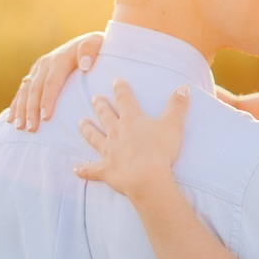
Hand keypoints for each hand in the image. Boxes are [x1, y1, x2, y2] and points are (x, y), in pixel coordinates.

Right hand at [7, 32, 104, 129]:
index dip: (47, 100)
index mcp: (59, 60)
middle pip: (34, 89)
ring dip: (21, 109)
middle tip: (31, 128)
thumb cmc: (96, 48)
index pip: (51, 83)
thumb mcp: (97, 43)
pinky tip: (11, 119)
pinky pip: (22, 91)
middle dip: (31, 110)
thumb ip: (90, 50)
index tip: (46, 117)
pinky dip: (16, 105)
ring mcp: (38, 69)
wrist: (86, 42)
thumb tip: (85, 65)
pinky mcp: (34, 74)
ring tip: (20, 127)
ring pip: (25, 91)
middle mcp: (45, 64)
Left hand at [74, 80, 189, 198]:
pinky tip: (74, 169)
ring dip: (86, 129)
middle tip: (94, 97)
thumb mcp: (173, 125)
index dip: (120, 89)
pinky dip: (82, 170)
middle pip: (105, 115)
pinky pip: (91, 169)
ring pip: (93, 137)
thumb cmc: (160, 151)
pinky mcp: (105, 170)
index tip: (115, 81)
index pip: (124, 99)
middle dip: (100, 105)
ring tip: (80, 122)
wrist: (146, 178)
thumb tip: (183, 87)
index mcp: (131, 120)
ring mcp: (108, 151)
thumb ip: (177, 105)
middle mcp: (116, 132)